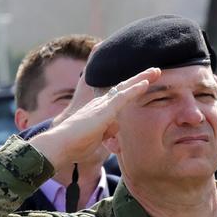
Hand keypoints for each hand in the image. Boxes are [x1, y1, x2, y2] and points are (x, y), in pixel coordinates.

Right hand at [31, 69, 159, 172]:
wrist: (60, 146)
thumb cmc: (75, 145)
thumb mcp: (96, 139)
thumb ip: (106, 132)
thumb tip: (114, 128)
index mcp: (99, 111)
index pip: (119, 97)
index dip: (131, 89)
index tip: (145, 82)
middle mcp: (100, 104)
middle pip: (123, 88)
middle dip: (140, 78)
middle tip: (155, 71)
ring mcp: (102, 106)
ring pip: (125, 88)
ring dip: (142, 79)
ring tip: (156, 71)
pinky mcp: (104, 111)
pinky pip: (123, 97)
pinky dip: (135, 90)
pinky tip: (146, 83)